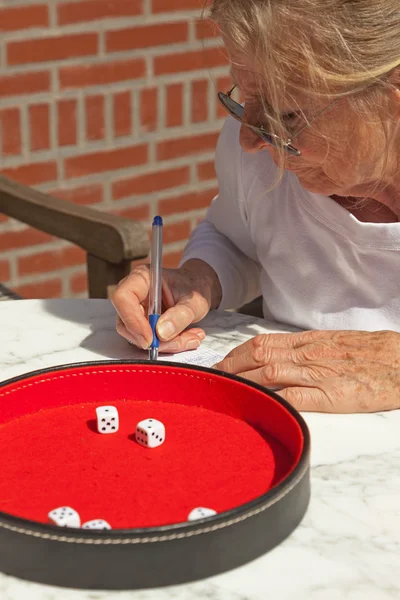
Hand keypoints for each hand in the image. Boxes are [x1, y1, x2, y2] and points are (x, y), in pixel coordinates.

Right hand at [112, 259, 221, 352]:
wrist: (197, 288)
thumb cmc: (194, 287)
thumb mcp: (195, 301)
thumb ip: (180, 315)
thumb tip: (161, 332)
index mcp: (143, 278)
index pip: (123, 298)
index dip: (132, 320)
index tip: (151, 339)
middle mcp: (134, 293)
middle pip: (126, 323)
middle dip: (154, 339)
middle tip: (180, 341)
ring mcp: (135, 310)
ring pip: (137, 336)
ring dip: (165, 344)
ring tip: (190, 337)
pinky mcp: (141, 323)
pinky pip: (146, 340)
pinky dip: (167, 344)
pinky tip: (186, 337)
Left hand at [213, 329, 399, 412]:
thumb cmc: (371, 353)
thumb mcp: (334, 343)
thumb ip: (307, 349)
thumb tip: (281, 355)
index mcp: (308, 341)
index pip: (262, 342)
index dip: (237, 352)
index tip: (222, 362)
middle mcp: (307, 354)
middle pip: (258, 354)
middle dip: (230, 366)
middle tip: (212, 377)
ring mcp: (318, 373)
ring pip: (270, 372)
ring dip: (242, 381)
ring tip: (223, 391)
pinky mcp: (330, 395)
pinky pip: (296, 396)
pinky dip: (273, 399)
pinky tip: (257, 405)